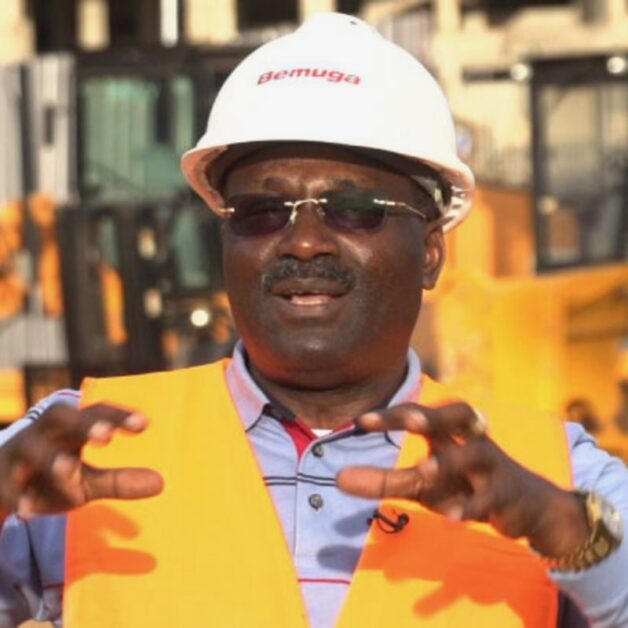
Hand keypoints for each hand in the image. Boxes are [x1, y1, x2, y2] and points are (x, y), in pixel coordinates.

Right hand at [0, 403, 162, 519]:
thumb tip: (160, 483)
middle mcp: (44, 433)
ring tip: (69, 469)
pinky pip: (6, 485)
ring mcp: (17, 454)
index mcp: (70, 428)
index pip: (96, 411)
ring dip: (51, 457)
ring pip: (31, 447)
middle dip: (82, 424)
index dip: (118, 415)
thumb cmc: (51, 476)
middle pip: (61, 417)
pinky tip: (27, 511)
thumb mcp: (86, 481)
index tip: (144, 423)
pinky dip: (16, 496)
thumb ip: (119, 481)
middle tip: (107, 436)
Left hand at [337, 402, 588, 557]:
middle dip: (435, 415)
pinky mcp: (507, 495)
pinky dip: (471, 508)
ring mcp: (492, 466)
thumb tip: (339, 479)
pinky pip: (490, 498)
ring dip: (450, 461)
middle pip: (458, 414)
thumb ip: (385, 480)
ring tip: (424, 471)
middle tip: (411, 422)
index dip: (393, 414)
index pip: (419, 413)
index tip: (361, 422)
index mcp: (448, 432)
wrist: (528, 508)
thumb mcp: (424, 484)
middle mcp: (470, 440)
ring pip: (476, 453)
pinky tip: (451, 520)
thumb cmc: (466, 485)